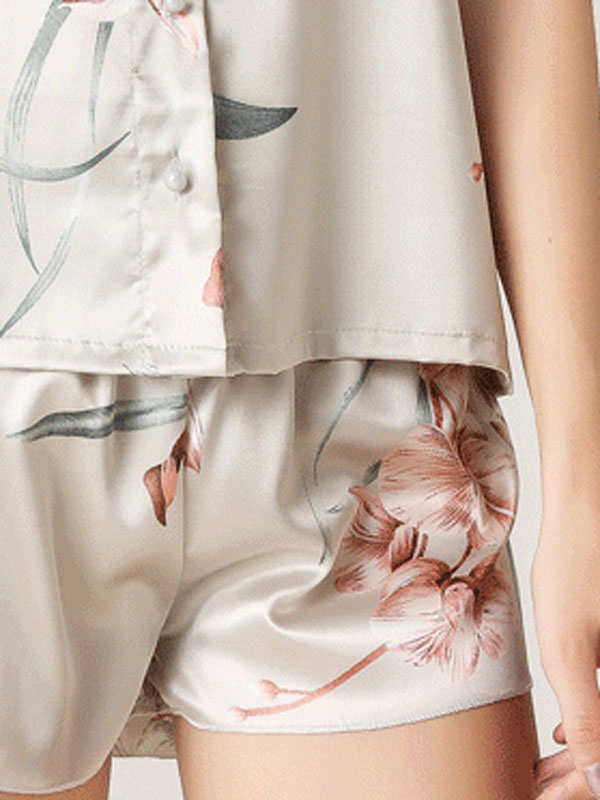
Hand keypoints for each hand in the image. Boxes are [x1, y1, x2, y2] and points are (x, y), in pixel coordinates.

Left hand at [530, 526, 599, 798]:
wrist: (583, 517)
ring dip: (587, 754)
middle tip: (542, 786)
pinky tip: (567, 736)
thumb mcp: (569, 651)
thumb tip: (596, 780)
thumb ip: (587, 718)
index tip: (547, 795)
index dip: (585, 787)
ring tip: (548, 769)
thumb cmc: (575, 572)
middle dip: (584, 775)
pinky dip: (593, 723)